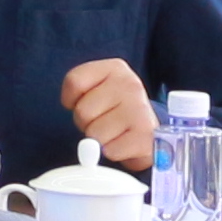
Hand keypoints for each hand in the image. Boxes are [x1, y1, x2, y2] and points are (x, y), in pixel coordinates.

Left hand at [58, 58, 159, 174]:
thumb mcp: (99, 90)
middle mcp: (130, 85)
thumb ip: (79, 99)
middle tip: (104, 120)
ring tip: (115, 131)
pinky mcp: (145, 136)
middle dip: (86, 122)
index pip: (74, 82)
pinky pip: (109, 151)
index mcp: (115, 68)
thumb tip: (85, 141)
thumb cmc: (116, 110)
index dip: (71, 99)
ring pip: (94, 134)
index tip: (83, 102)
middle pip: (82, 111)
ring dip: (99, 139)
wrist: (150, 132)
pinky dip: (112, 152)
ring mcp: (140, 110)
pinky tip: (124, 143)